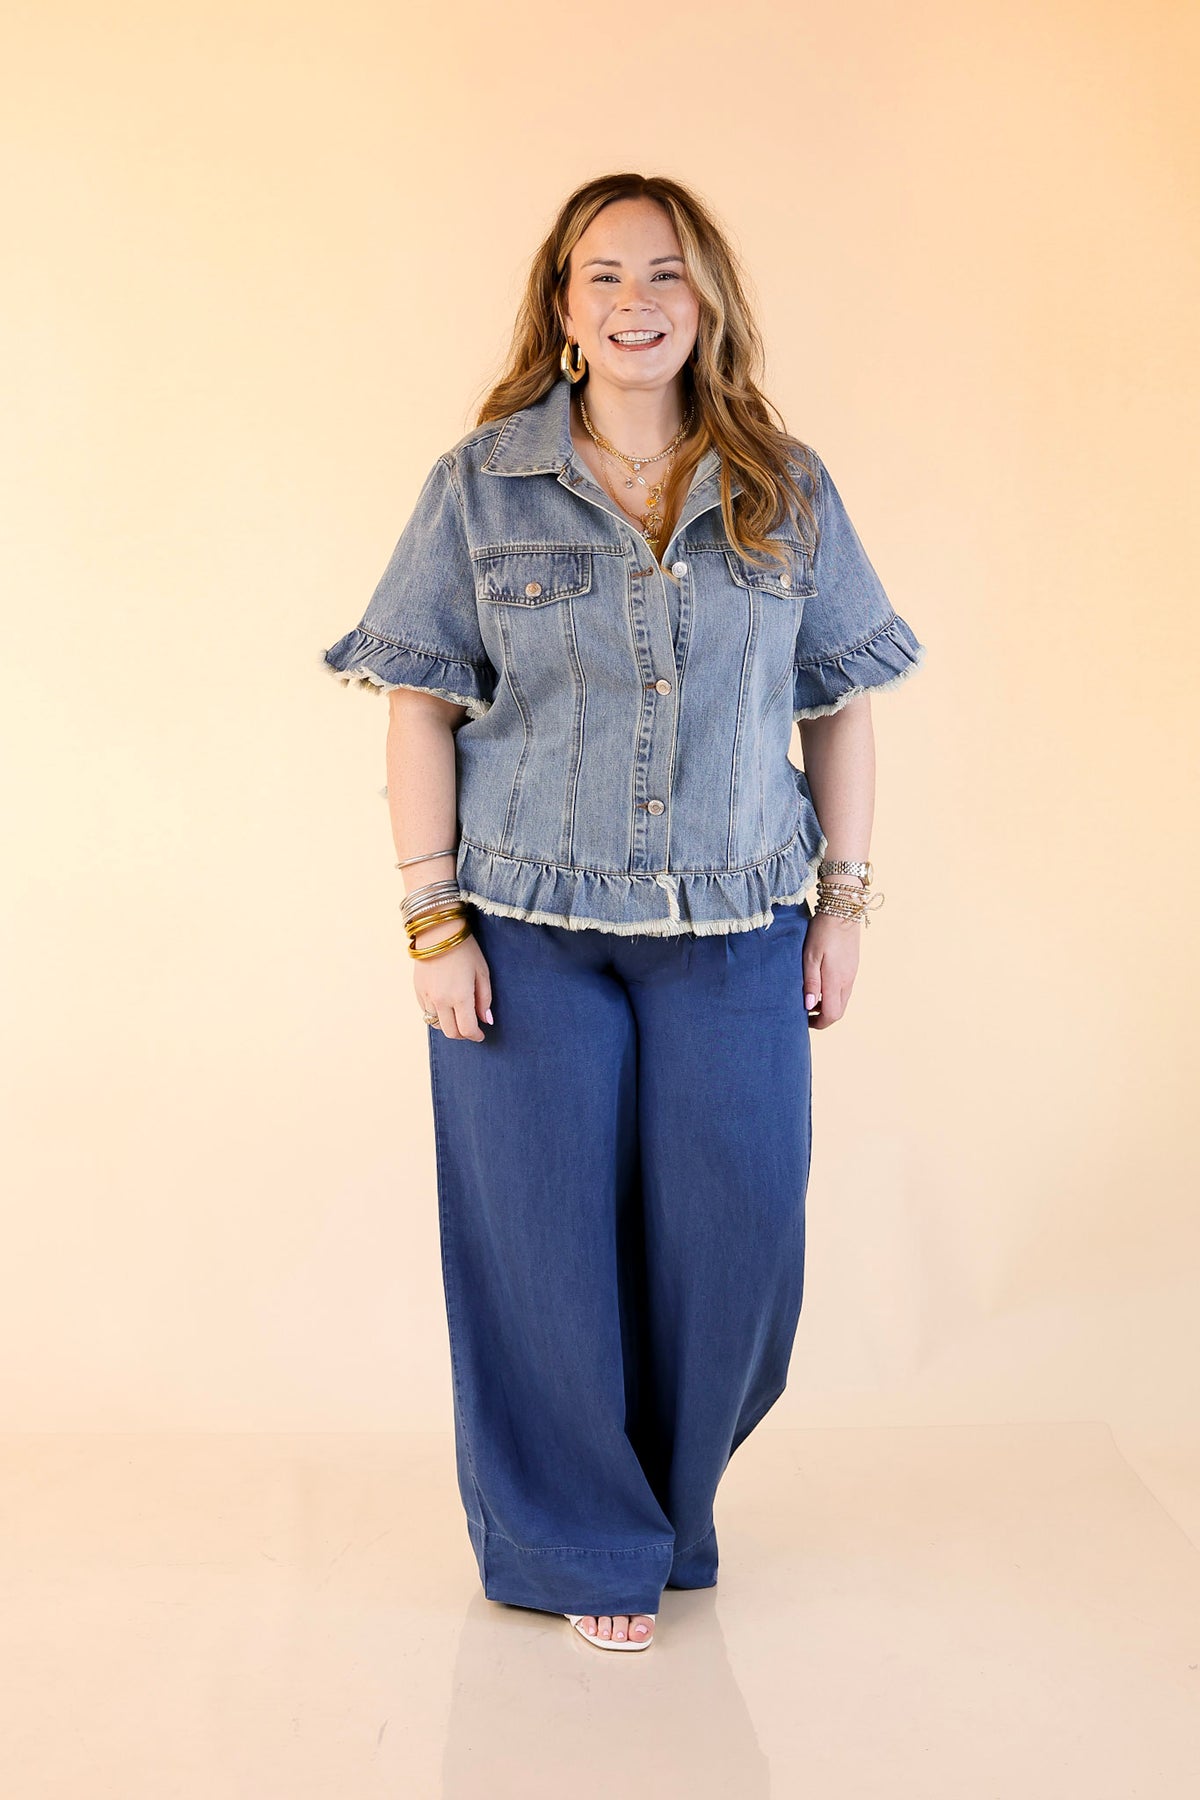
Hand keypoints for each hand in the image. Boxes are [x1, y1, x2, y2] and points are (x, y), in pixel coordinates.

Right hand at [414, 924, 492, 1041]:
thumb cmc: (465, 949)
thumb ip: (484, 999)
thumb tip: (486, 1020)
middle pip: (451, 1032)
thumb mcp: (482, 972)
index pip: (467, 1029)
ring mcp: (427, 997)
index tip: (481, 1034)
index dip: (476, 1036)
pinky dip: (437, 1014)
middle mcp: (441, 1001)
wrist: (438, 931)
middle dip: (462, 1034)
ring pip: (436, 1024)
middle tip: (471, 1027)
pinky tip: (445, 1003)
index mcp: (460, 997)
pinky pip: (426, 1012)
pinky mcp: (418, 991)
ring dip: (449, 1024)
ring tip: (457, 1014)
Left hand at [802, 910, 861, 1029]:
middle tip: (805, 1013)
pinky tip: (820, 983)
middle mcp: (847, 981)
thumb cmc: (822, 932)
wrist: (843, 910)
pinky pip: (844, 988)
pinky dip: (833, 994)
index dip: (819, 1023)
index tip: (805, 1022)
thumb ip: (811, 983)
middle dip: (823, 1017)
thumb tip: (809, 1007)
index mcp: (836, 981)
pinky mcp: (853, 966)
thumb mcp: (810, 957)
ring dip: (828, 1005)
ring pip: (842, 1000)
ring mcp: (852, 973)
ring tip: (810, 998)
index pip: (832, 1015)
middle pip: (839, 1011)